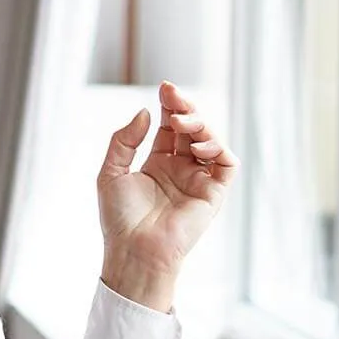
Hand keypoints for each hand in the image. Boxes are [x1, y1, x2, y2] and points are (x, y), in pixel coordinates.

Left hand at [96, 80, 236, 311]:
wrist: (133, 250)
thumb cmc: (119, 218)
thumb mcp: (111, 172)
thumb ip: (125, 140)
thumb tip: (145, 112)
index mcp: (158, 163)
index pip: (169, 127)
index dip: (170, 105)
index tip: (165, 88)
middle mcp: (181, 169)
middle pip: (192, 128)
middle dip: (186, 108)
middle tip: (173, 98)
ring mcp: (198, 180)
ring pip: (211, 141)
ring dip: (200, 125)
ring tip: (180, 123)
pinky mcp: (213, 194)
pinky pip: (227, 165)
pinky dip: (218, 149)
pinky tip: (197, 146)